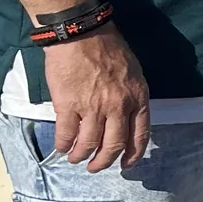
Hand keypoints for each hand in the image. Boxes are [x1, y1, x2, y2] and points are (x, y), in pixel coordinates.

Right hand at [45, 25, 151, 172]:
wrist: (81, 34)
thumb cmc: (108, 47)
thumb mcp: (133, 72)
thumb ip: (132, 96)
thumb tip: (127, 116)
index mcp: (138, 98)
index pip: (140, 135)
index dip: (133, 154)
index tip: (126, 164)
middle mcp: (119, 107)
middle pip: (114, 145)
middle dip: (104, 162)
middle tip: (95, 167)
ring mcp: (93, 107)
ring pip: (89, 144)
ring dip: (81, 156)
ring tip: (76, 158)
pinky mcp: (69, 105)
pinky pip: (66, 134)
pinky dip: (63, 145)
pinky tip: (62, 147)